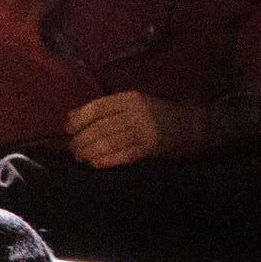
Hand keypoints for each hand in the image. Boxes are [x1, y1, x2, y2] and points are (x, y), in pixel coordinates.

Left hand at [65, 91, 227, 167]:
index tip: (68, 129)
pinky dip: (106, 160)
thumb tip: (71, 116)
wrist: (192, 124)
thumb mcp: (131, 103)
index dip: (79, 119)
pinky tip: (95, 163)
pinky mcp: (151, 147)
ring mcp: (144, 130)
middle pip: (100, 127)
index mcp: (130, 98)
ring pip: (108, 142)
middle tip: (72, 148)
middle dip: (81, 140)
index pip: (97, 108)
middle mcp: (136, 112)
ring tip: (80, 157)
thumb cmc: (156, 112)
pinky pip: (123, 155)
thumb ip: (103, 108)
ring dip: (89, 152)